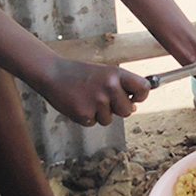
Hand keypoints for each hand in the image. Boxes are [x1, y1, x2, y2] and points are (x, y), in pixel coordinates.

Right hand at [33, 58, 149, 126]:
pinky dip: (87, 117)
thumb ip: (120, 88)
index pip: (143, 88)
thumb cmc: (80, 74)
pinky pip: (93, 123)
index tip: (134, 98)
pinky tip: (79, 103)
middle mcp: (109, 87)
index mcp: (116, 74)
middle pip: (128, 111)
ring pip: (109, 119)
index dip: (141, 96)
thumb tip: (133, 107)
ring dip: (100, 114)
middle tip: (104, 100)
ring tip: (87, 98)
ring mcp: (97, 101)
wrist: (53, 74)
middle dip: (119, 110)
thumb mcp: (104, 73)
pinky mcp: (85, 113)